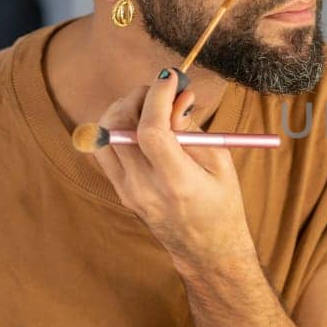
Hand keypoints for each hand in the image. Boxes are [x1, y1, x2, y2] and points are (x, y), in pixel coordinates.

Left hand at [92, 70, 252, 267]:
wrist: (206, 251)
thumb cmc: (222, 204)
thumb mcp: (220, 163)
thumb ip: (193, 129)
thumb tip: (175, 96)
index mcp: (176, 182)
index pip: (151, 130)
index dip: (157, 96)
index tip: (170, 76)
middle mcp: (144, 187)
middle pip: (119, 126)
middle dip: (137, 96)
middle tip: (160, 90)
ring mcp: (127, 191)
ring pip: (105, 134)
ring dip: (123, 109)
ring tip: (152, 106)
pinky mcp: (119, 191)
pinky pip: (107, 148)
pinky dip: (119, 127)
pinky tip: (143, 124)